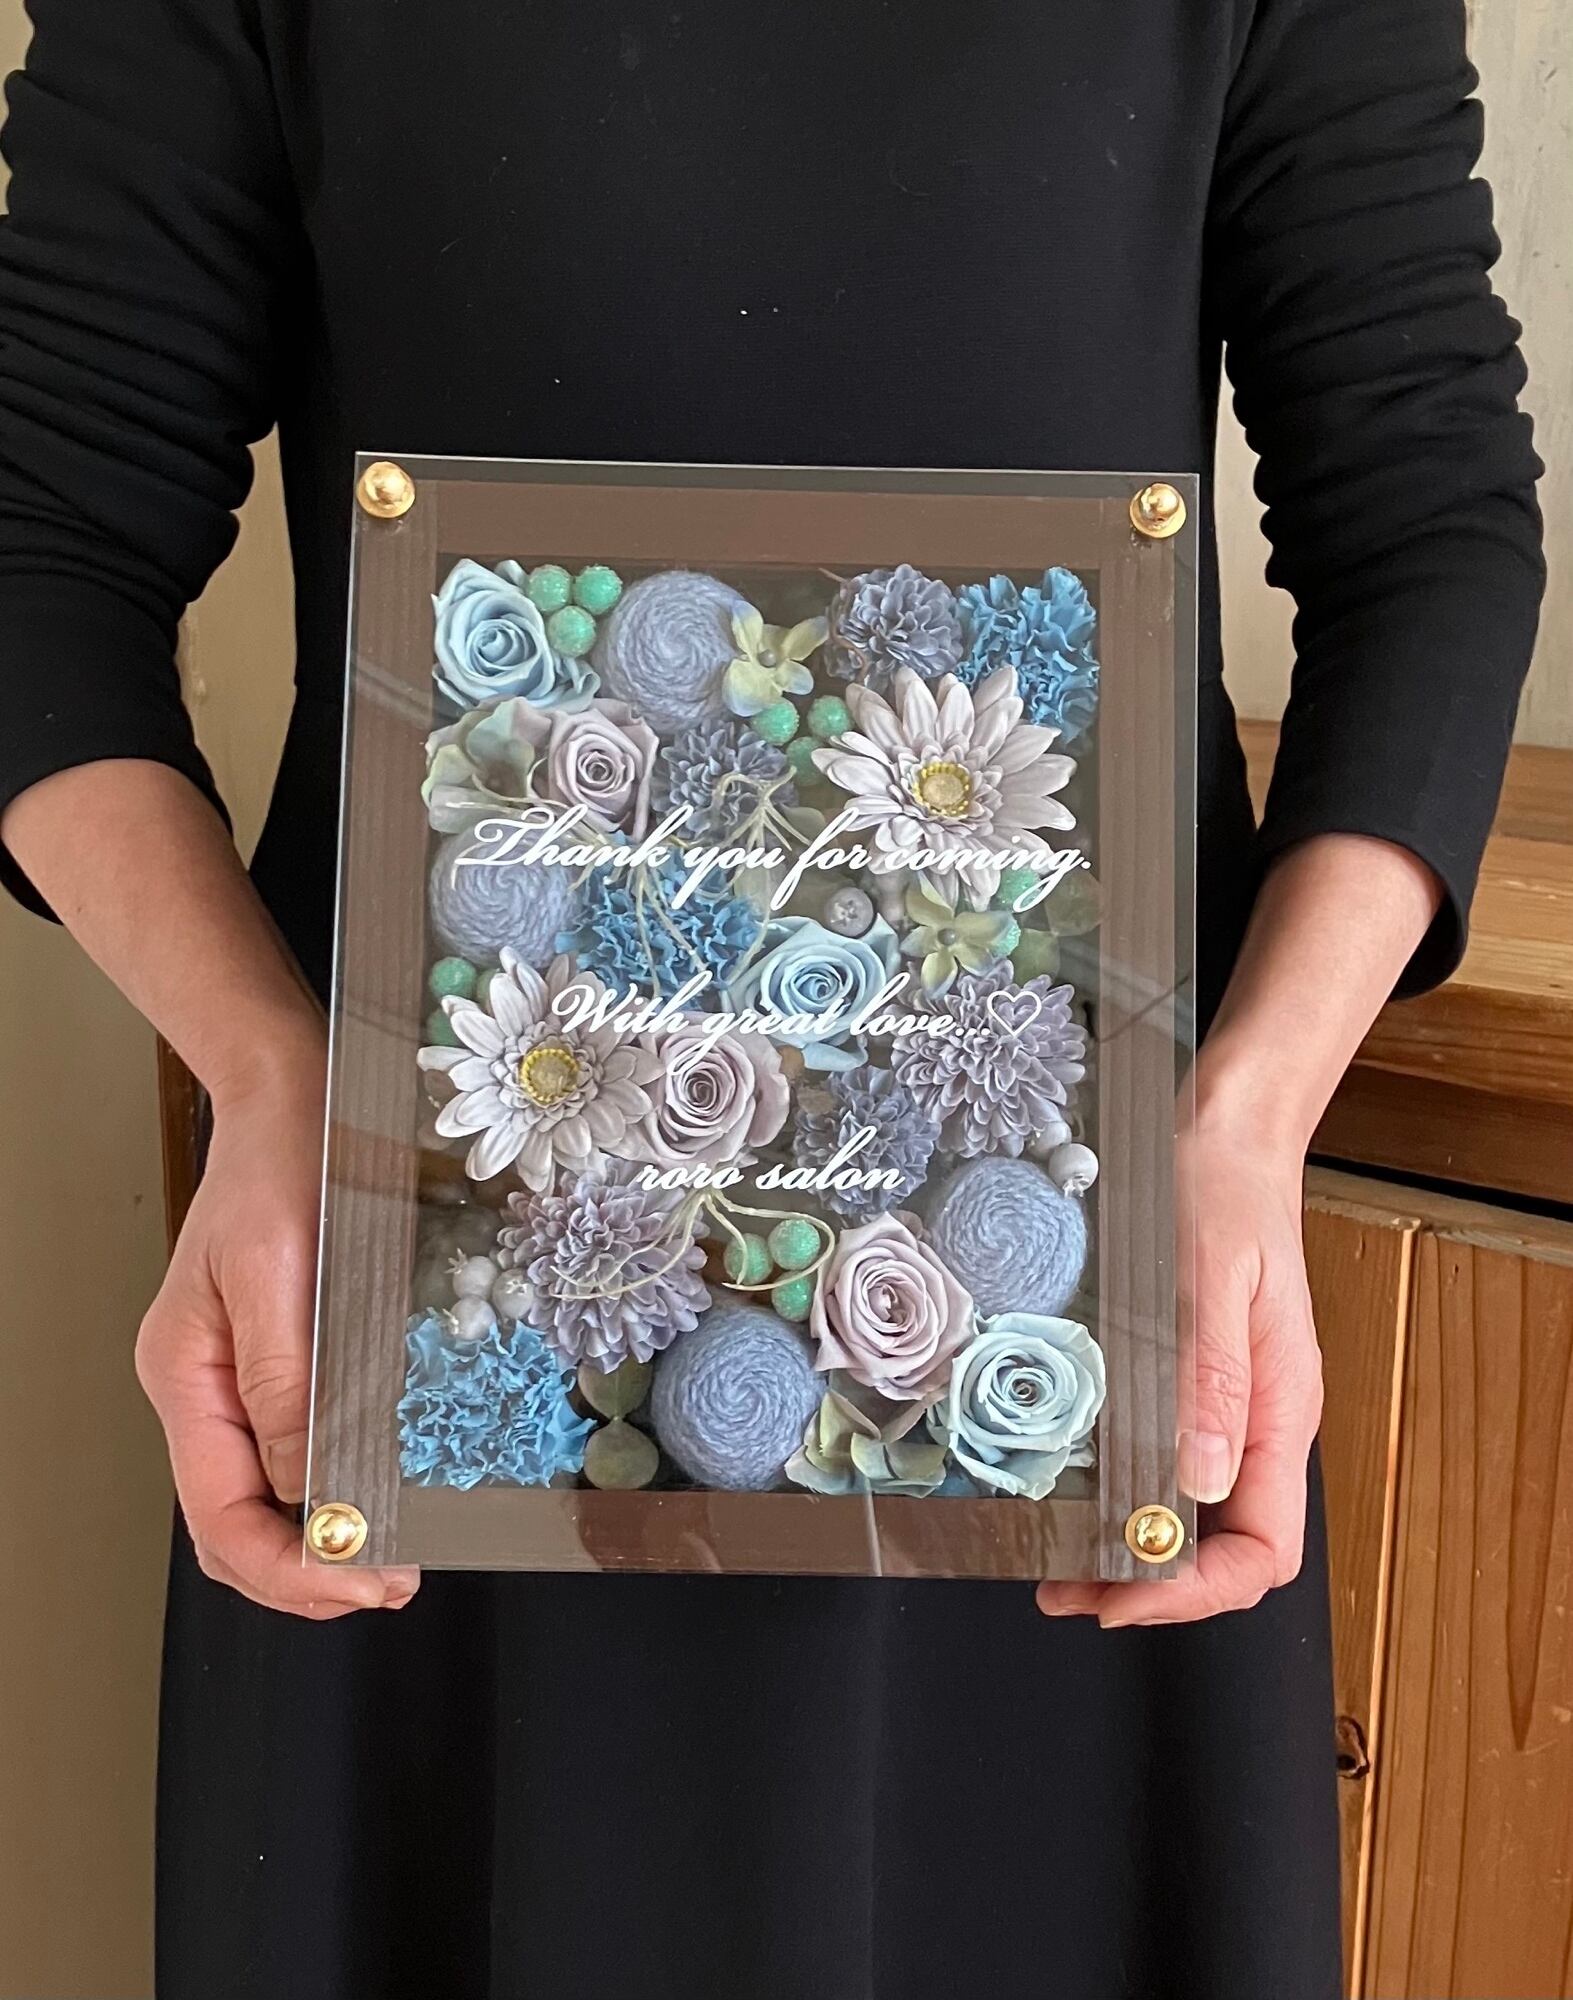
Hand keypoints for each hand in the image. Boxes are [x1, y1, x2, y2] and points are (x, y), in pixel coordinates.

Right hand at [136, 1033, 420, 1617]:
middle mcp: (203, 1388)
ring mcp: (235, 1378)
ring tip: (392, 1555)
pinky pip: (289, 1451)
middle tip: (392, 1580)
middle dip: (307, 1572)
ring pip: (260, 1500)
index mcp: (185, 1374)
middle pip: (233, 1525)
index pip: (222, 1516)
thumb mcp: (282, 1266)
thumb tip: (306, 1485)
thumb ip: (287, 1379)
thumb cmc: (286, 1158)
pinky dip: (330, 1489)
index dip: (292, 1567)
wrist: (294, 1092)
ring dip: (322, 1541)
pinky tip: (378, 1493)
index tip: (368, 1577)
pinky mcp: (275, 1360)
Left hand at [1036, 1102, 1322, 1626]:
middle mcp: (1256, 1422)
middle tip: (1068, 1587)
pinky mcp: (1191, 1384)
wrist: (1225, 1134)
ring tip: (1059, 1557)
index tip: (1125, 1594)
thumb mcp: (1212, 1277)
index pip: (1262, 1550)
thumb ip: (1211, 1378)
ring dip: (1129, 1547)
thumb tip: (1196, 1477)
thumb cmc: (1224, 1191)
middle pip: (1221, 1548)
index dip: (1197, 1592)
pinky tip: (1078, 1491)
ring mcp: (1225, 1407)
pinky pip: (1164, 1463)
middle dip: (1150, 1584)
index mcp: (1279, 1411)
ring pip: (1188, 1515)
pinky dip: (1122, 1494)